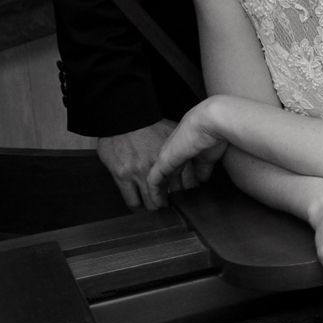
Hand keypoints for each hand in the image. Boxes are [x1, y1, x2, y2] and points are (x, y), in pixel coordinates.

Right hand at [98, 119, 216, 211]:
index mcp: (173, 155)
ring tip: (155, 203)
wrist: (123, 116)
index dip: (189, 190)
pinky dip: (138, 206)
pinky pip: (133, 202)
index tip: (187, 193)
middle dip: (173, 200)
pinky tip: (140, 202)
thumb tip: (199, 158)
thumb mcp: (172, 133)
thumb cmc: (147, 124)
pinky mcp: (122, 175)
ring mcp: (139, 172)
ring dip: (155, 204)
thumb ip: (184, 149)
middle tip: (171, 201)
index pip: (189, 183)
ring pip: (152, 203)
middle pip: (173, 196)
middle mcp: (157, 165)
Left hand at [143, 103, 227, 204]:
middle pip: (169, 174)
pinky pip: (155, 180)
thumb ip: (203, 167)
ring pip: (161, 178)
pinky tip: (157, 203)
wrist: (212, 121)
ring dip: (162, 193)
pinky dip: (156, 192)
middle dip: (170, 190)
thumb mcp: (210, 154)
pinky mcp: (164, 161)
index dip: (179, 181)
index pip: (178, 167)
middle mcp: (175, 151)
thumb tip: (202, 179)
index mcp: (186, 147)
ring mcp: (168, 155)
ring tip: (163, 207)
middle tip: (170, 205)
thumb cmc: (217, 132)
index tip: (182, 194)